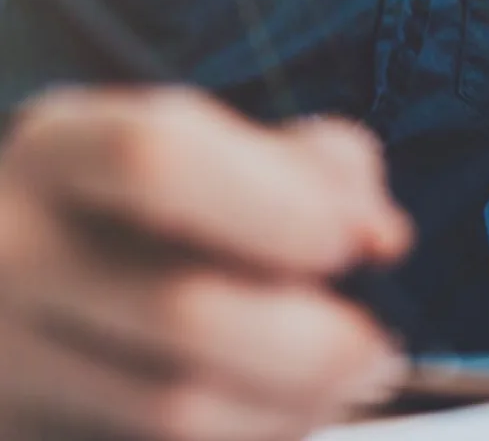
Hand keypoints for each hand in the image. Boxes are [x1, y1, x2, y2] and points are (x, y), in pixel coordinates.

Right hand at [0, 87, 413, 440]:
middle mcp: (14, 249)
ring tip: (345, 384)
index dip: (276, 205)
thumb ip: (318, 167)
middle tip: (376, 346)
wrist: (26, 274)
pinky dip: (254, 434)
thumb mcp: (222, 149)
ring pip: (173, 409)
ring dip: (294, 404)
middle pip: (180, 311)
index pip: (156, 158)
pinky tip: (284, 413)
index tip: (350, 243)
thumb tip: (379, 234)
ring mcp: (5, 358)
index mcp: (62, 148)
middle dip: (314, 341)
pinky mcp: (27, 432)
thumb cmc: (158, 205)